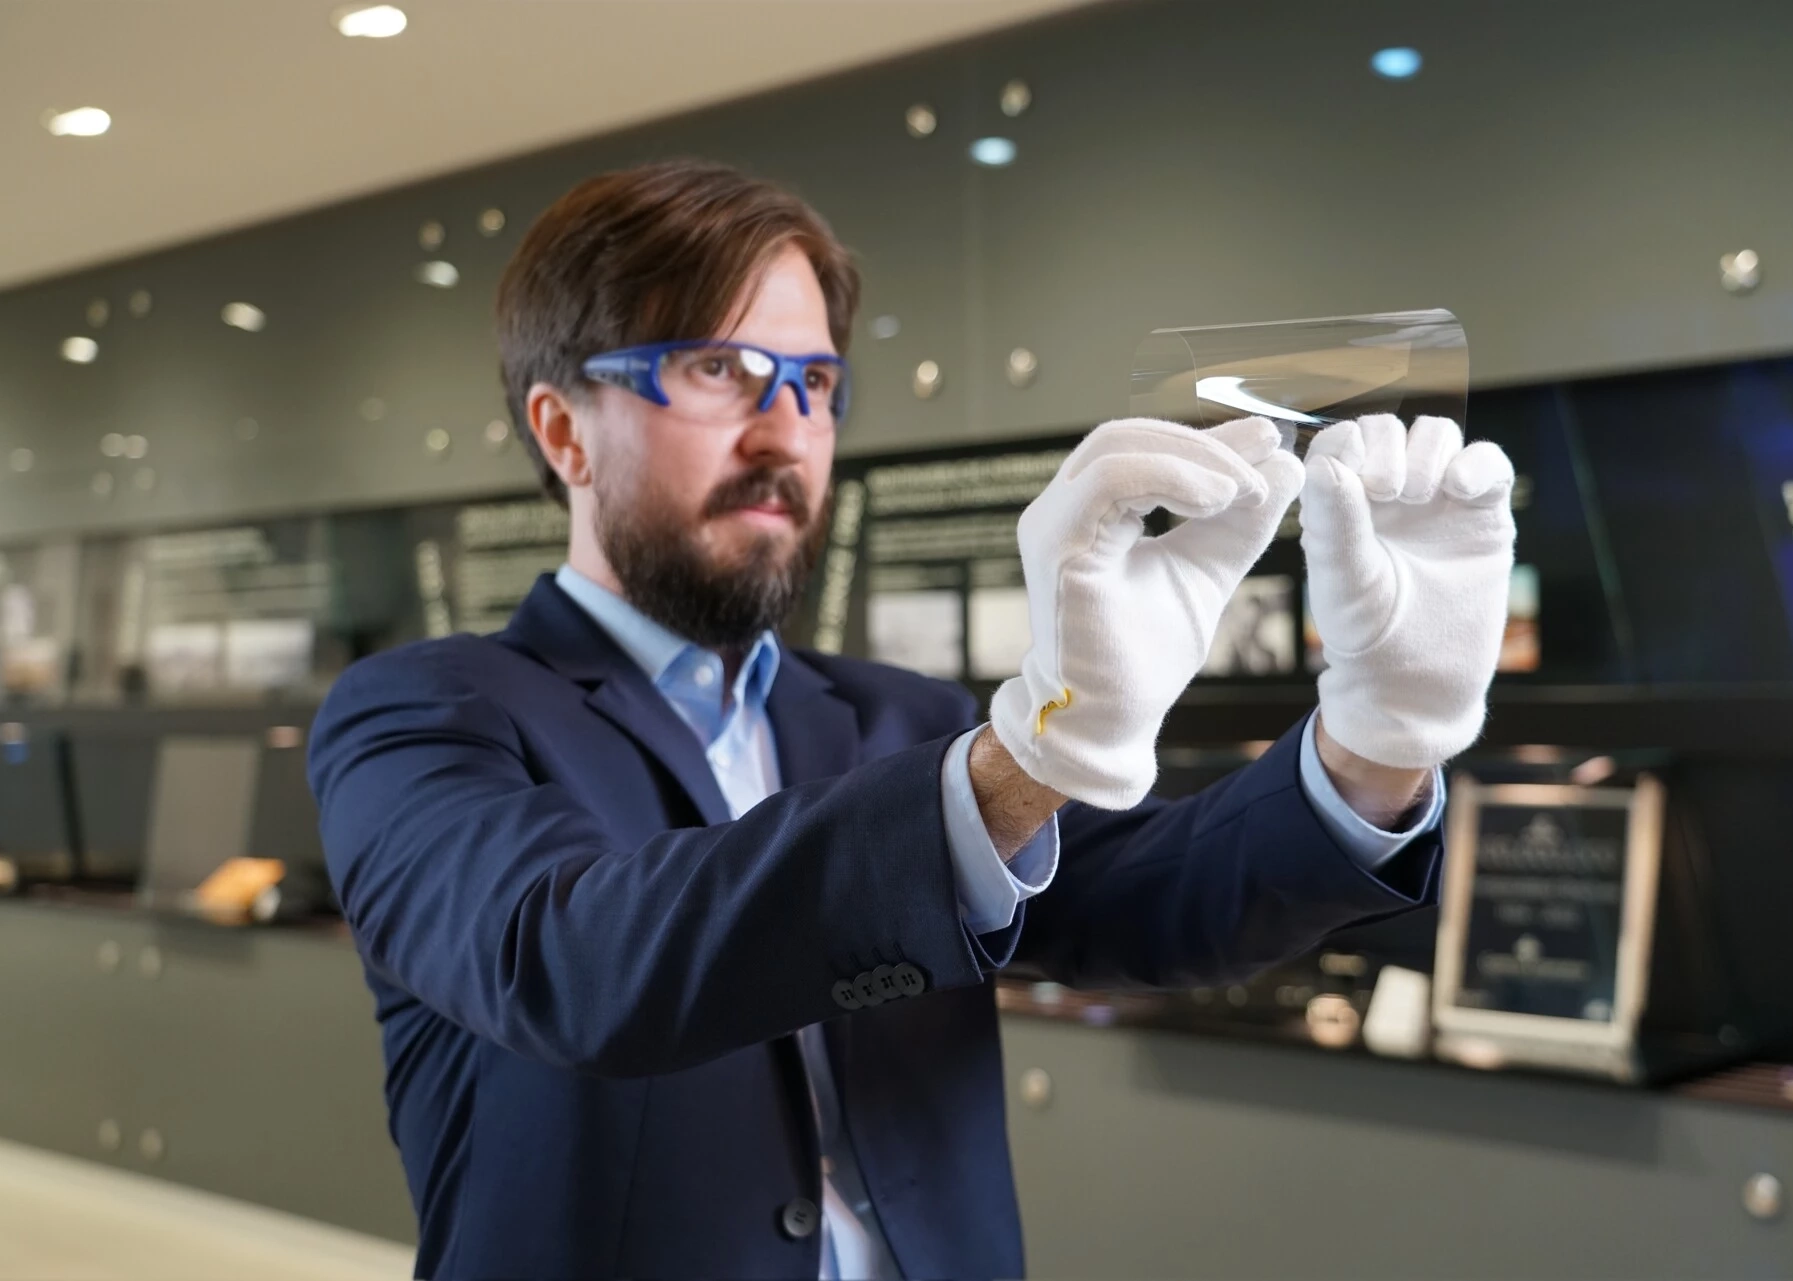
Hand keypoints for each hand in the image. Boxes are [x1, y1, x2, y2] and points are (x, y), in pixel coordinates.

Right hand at [990, 417, 1302, 808]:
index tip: (1270, 441)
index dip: (1208, 440)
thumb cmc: (1144, 657)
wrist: (1112, 721)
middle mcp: (1062, 510)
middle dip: (1205, 445)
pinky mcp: (1057, 546)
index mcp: (1089, 513)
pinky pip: (1110, 482)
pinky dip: (1171, 479)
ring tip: (1244, 489)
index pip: (1143, 447)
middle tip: (1265, 461)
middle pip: (1128, 436)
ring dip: (1194, 459)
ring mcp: (1053, 524)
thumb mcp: (1205, 572)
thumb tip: (1285, 464)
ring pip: (1118, 448)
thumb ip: (1238, 523)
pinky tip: (1217, 501)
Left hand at [1300, 414, 1515, 768]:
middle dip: (1389, 446)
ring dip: (1429, 452)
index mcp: (1339, 502)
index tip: (1349, 475)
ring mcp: (1436, 501)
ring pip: (1437, 435)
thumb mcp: (1341, 576)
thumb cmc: (1364, 634)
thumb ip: (1334, 519)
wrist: (1417, 682)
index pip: (1340, 440)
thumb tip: (1328, 461)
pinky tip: (1461, 490)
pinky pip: (1488, 462)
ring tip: (1420, 497)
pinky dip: (1478, 463)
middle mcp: (1385, 495)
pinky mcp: (1483, 513)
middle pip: (1389, 429)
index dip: (1346, 443)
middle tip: (1389, 493)